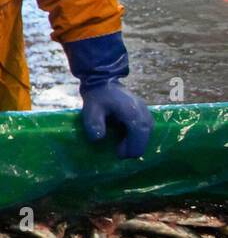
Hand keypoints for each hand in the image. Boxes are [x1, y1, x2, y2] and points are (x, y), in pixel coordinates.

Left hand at [62, 32, 151, 158]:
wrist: (104, 83)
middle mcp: (144, 112)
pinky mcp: (146, 114)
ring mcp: (147, 112)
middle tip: (117, 151)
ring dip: (135, 142)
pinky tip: (124, 137)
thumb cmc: (97, 97)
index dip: (131, 148)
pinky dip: (136, 136)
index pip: (140, 134)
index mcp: (133, 112)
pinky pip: (146, 129)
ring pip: (147, 134)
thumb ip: (94, 125)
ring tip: (119, 144)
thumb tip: (99, 139)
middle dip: (133, 147)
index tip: (119, 154)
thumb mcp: (91, 111)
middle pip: (146, 137)